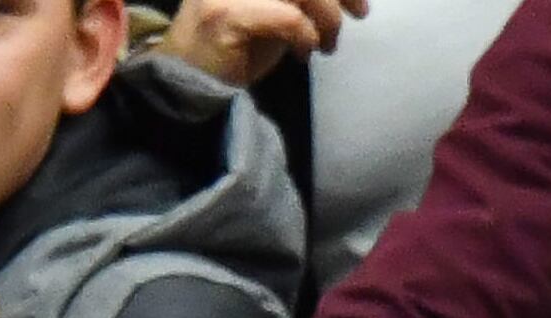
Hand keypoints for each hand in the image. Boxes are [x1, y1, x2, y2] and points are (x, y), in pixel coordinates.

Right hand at [155, 0, 368, 85]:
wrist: (191, 77)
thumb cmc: (239, 43)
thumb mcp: (278, 7)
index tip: (359, 0)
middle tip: (360, 14)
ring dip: (327, 17)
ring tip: (327, 44)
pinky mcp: (226, 14)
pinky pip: (288, 17)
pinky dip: (306, 36)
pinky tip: (304, 54)